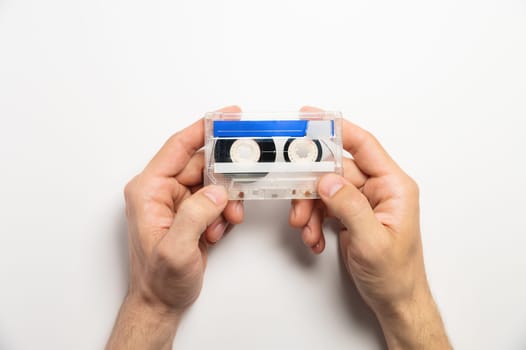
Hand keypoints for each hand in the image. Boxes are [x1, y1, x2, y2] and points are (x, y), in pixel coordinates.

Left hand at [107, 106, 244, 349]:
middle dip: (225, 176)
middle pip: (201, 164)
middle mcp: (162, 191)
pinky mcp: (191, 213)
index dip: (204, 129)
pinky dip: (225, 212)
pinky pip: (216, 199)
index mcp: (149, 190)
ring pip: (213, 182)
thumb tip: (218, 191)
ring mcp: (178, 202)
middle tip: (244, 179)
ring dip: (226, 199)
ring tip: (226, 220)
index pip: (178, 147)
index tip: (229, 115)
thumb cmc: (159, 280)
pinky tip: (218, 230)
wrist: (162, 302)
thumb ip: (195, 215)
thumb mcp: (175, 251)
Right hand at [290, 106, 450, 348]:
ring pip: (325, 189)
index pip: (363, 145)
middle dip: (311, 187)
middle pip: (336, 170)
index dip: (337, 128)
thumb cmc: (396, 275)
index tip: (311, 118)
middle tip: (297, 200)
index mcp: (393, 186)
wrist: (395, 301)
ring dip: (309, 208)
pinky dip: (313, 221)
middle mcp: (378, 189)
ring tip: (305, 229)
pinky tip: (315, 238)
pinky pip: (324, 206)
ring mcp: (363, 202)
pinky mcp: (351, 214)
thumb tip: (327, 179)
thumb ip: (350, 207)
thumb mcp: (372, 241)